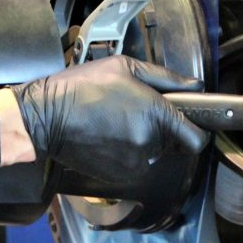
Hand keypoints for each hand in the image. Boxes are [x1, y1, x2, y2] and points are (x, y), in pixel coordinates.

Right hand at [10, 56, 208, 181]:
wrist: (46, 116)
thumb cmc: (83, 86)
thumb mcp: (126, 67)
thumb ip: (166, 78)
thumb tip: (195, 87)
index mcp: (156, 115)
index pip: (196, 139)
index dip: (196, 131)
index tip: (187, 123)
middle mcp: (149, 143)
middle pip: (174, 145)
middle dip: (163, 131)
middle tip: (138, 112)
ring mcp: (133, 162)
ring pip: (152, 154)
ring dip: (143, 142)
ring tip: (118, 122)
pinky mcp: (118, 174)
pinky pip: (134, 164)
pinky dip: (126, 153)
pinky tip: (108, 135)